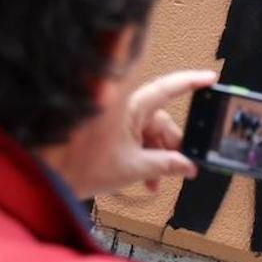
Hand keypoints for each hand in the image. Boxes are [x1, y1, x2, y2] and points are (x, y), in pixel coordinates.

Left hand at [80, 69, 216, 197]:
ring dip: (157, 157)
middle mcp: (125, 109)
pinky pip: (137, 140)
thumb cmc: (81, 165)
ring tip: (156, 181)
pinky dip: (144, 157)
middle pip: (162, 122)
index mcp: (131, 108)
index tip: (211, 79)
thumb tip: (188, 167)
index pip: (168, 89)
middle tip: (181, 167)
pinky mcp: (111, 132)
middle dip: (172, 147)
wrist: (51, 175)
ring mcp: (118, 121)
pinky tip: (147, 178)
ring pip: (150, 135)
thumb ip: (165, 166)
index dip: (191, 82)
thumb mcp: (133, 168)